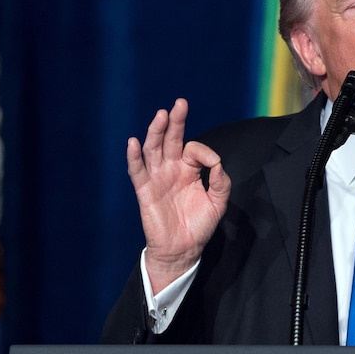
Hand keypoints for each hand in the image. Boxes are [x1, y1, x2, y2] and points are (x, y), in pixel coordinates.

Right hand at [126, 98, 230, 292]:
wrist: (183, 249)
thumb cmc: (199, 225)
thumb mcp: (218, 202)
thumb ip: (221, 180)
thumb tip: (216, 162)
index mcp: (189, 169)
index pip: (193, 149)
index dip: (204, 152)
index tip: (212, 163)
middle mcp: (171, 169)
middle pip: (171, 139)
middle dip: (175, 121)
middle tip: (180, 103)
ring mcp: (157, 178)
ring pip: (153, 149)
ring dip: (156, 132)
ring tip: (161, 116)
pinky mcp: (145, 191)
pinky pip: (137, 171)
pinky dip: (134, 157)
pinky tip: (133, 142)